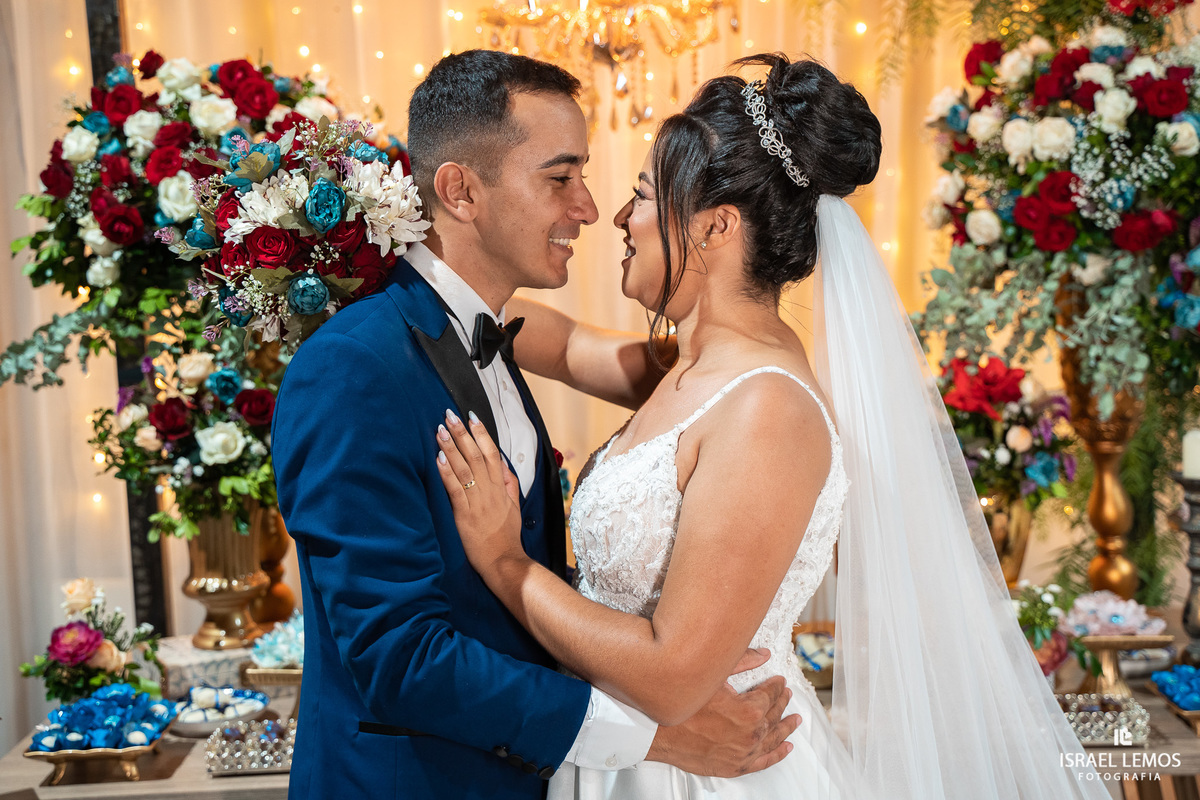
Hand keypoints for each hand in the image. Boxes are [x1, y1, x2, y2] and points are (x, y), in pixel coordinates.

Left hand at [435, 409, 525, 574]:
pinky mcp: (465, 515)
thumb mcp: (514, 506)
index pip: (492, 453)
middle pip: (476, 455)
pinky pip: (455, 490)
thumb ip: (509, 484)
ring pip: (464, 469)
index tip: (472, 416)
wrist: (505, 560)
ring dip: (451, 447)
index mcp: (501, 487)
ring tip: (440, 430)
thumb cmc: (508, 536)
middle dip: (462, 433)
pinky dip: (447, 473)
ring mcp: (478, 502)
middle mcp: (490, 491)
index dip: (482, 434)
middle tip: (450, 415)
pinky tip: (438, 458)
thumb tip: (504, 465)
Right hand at [645, 648, 799, 776]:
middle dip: (781, 702)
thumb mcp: (712, 676)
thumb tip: (763, 654)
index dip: (776, 685)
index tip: (778, 680)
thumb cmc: (680, 706)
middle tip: (786, 694)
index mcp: (749, 712)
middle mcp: (751, 735)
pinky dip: (777, 754)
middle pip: (774, 716)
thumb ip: (742, 661)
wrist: (657, 733)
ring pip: (773, 740)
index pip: (770, 695)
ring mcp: (743, 753)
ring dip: (786, 728)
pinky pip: (763, 762)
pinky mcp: (734, 766)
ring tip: (795, 720)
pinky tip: (785, 748)